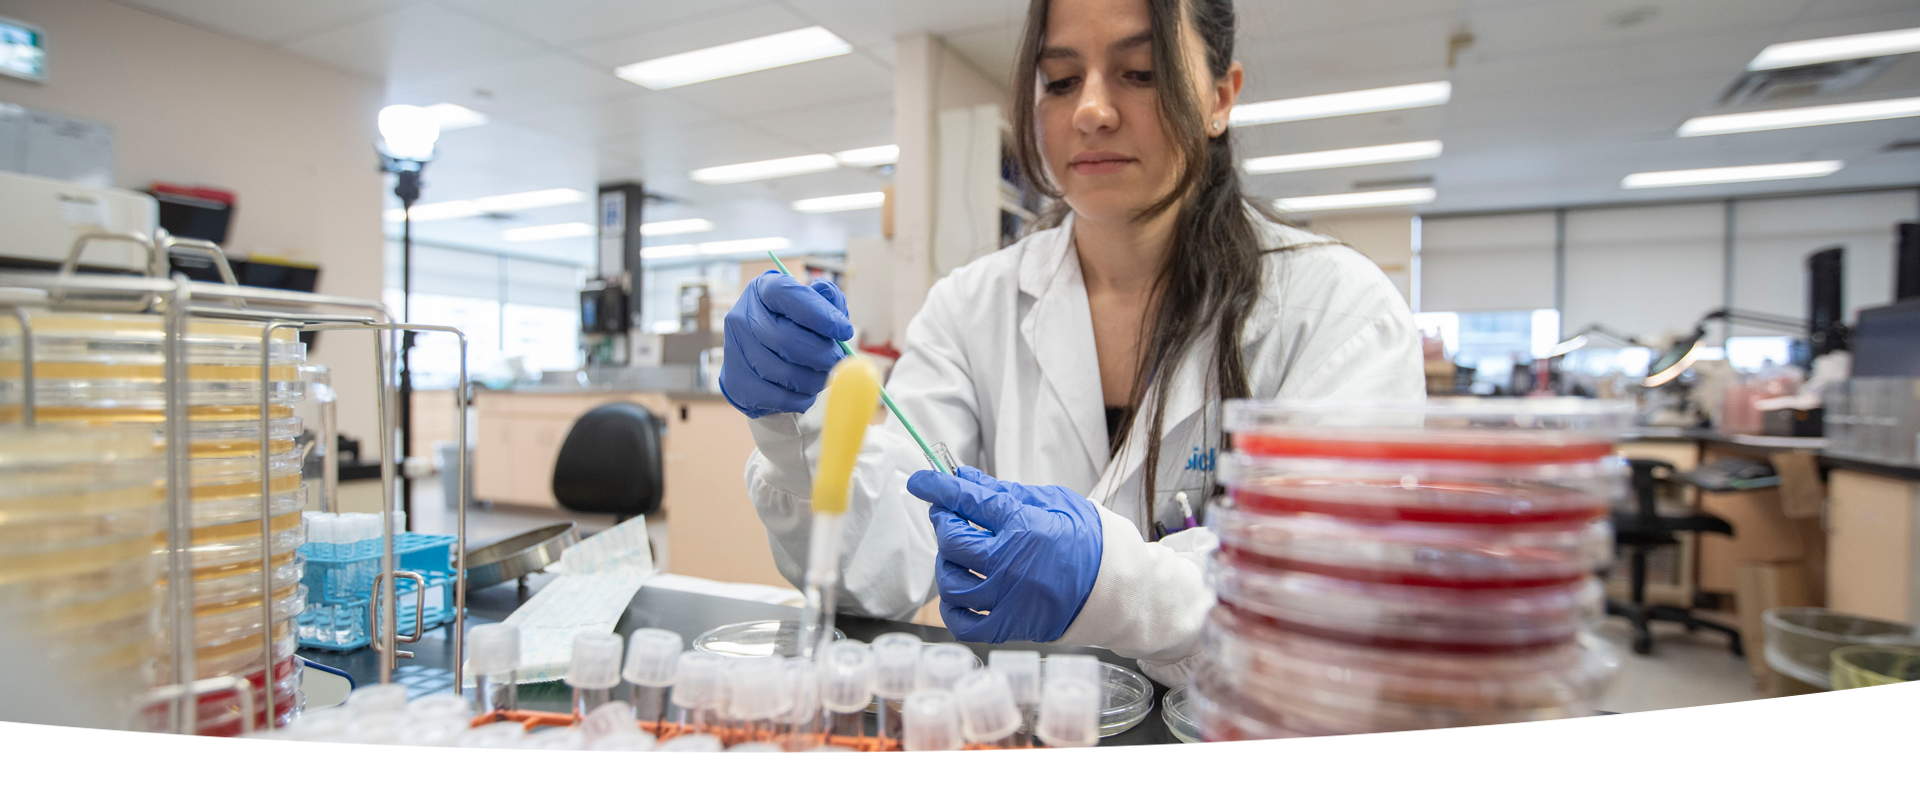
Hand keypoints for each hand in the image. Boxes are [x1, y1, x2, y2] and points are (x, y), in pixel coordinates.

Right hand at [719, 271, 852, 417]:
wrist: (761, 357)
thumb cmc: (795, 325)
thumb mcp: (813, 304)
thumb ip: (828, 299)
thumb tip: (833, 305)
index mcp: (762, 290)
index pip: (789, 296)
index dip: (820, 314)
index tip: (844, 330)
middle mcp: (742, 317)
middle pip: (785, 340)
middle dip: (822, 354)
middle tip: (839, 360)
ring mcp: (734, 351)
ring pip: (784, 372)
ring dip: (815, 380)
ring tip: (826, 376)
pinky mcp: (737, 383)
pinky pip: (778, 397)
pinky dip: (802, 399)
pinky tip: (808, 391)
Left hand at [905, 466, 1103, 642]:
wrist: (1123, 589)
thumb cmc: (1092, 541)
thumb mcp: (1055, 503)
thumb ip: (1006, 492)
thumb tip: (965, 478)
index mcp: (1024, 526)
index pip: (967, 501)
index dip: (937, 487)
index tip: (920, 481)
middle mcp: (1010, 563)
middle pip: (952, 539)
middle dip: (944, 521)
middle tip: (950, 514)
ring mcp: (1008, 598)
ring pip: (951, 580)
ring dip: (947, 562)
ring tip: (959, 553)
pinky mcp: (1010, 626)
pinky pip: (962, 622)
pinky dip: (952, 606)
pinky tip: (960, 591)